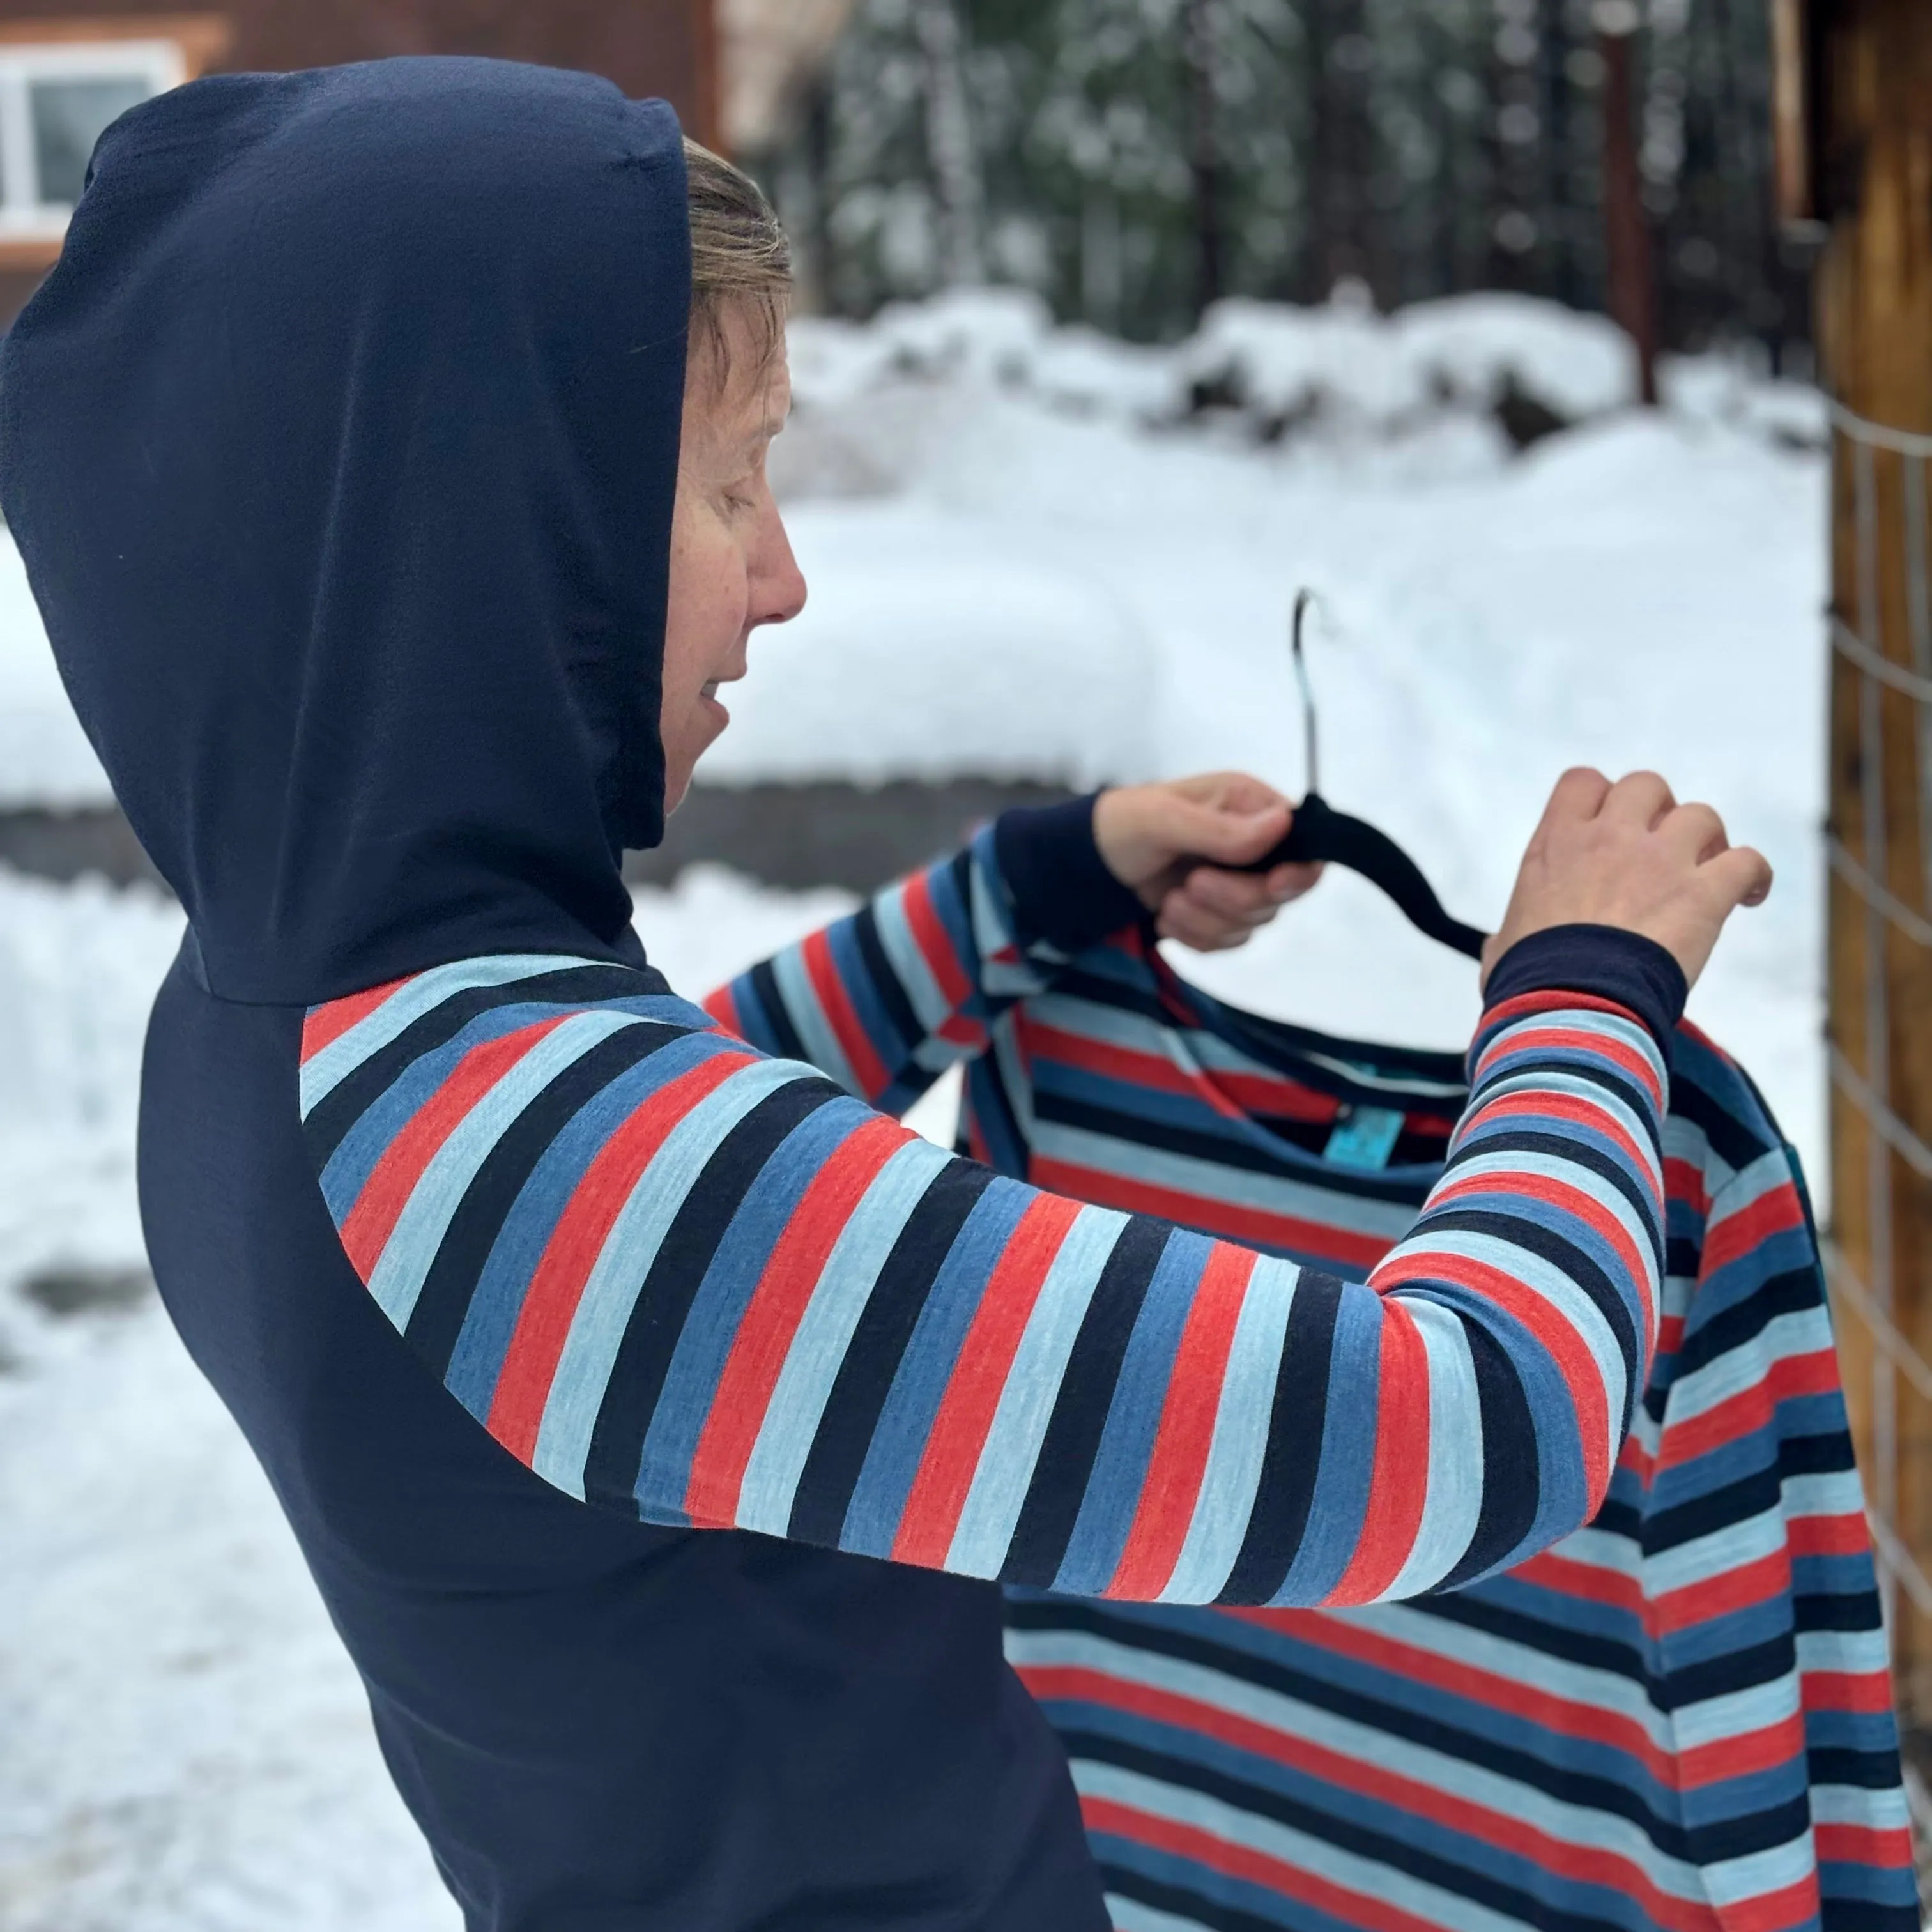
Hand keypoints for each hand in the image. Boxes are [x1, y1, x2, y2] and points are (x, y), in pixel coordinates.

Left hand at [1093, 773, 1323, 952]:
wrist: (1090, 864)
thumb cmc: (1124, 825)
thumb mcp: (1164, 818)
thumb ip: (1221, 829)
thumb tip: (1282, 824)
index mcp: (1251, 807)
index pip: (1305, 845)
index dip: (1296, 873)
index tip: (1270, 884)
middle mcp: (1255, 845)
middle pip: (1279, 894)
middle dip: (1232, 898)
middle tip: (1191, 883)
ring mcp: (1240, 882)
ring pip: (1253, 923)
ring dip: (1206, 919)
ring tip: (1169, 898)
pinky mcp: (1221, 915)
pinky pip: (1228, 942)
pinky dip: (1195, 936)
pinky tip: (1167, 916)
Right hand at [1481, 768, 1772, 991]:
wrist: (1568, 1007)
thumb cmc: (1528, 983)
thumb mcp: (1504, 944)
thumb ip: (1511, 931)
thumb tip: (1502, 947)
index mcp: (1555, 845)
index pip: (1583, 783)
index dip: (1603, 800)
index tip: (1611, 830)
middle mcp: (1607, 839)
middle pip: (1646, 785)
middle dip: (1659, 812)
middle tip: (1662, 852)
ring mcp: (1658, 861)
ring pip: (1701, 815)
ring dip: (1708, 841)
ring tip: (1708, 873)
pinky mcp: (1702, 893)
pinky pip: (1747, 861)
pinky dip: (1753, 875)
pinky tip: (1750, 897)